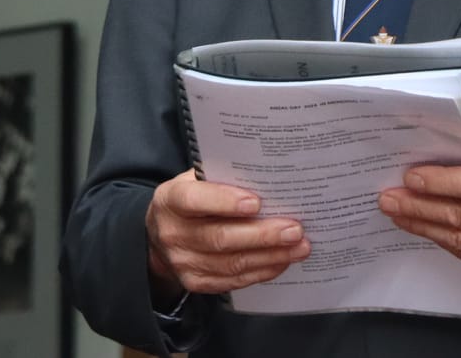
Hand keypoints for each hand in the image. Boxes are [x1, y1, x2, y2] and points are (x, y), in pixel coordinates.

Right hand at [144, 170, 308, 301]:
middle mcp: (172, 234)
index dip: (224, 201)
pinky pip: (234, 280)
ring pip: (232, 263)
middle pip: (219, 238)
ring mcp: (183, 262)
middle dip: (262, 235)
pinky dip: (262, 271)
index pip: (194, 200)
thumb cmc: (189, 201)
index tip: (257, 202)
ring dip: (270, 255)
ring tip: (299, 246)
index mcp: (169, 200)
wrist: (162, 235)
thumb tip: (266, 178)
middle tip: (294, 229)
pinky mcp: (195, 282)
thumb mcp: (194, 182)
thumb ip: (221, 179)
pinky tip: (281, 260)